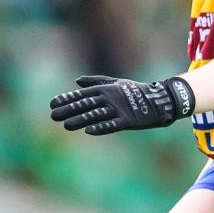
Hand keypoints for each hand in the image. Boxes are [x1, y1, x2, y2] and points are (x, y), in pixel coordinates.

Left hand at [49, 74, 195, 135]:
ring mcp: (119, 109)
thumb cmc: (135, 91)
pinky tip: (89, 131)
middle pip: (86, 104)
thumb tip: (76, 81)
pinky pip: (113, 124)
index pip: (82, 94)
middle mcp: (110, 98)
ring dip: (80, 120)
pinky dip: (101, 127)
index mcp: (106, 89)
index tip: (52, 103)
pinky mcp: (129, 120)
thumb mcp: (116, 83)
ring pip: (96, 115)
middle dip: (69, 110)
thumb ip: (96, 82)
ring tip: (66, 125)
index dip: (67, 99)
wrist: (161, 99)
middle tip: (53, 115)